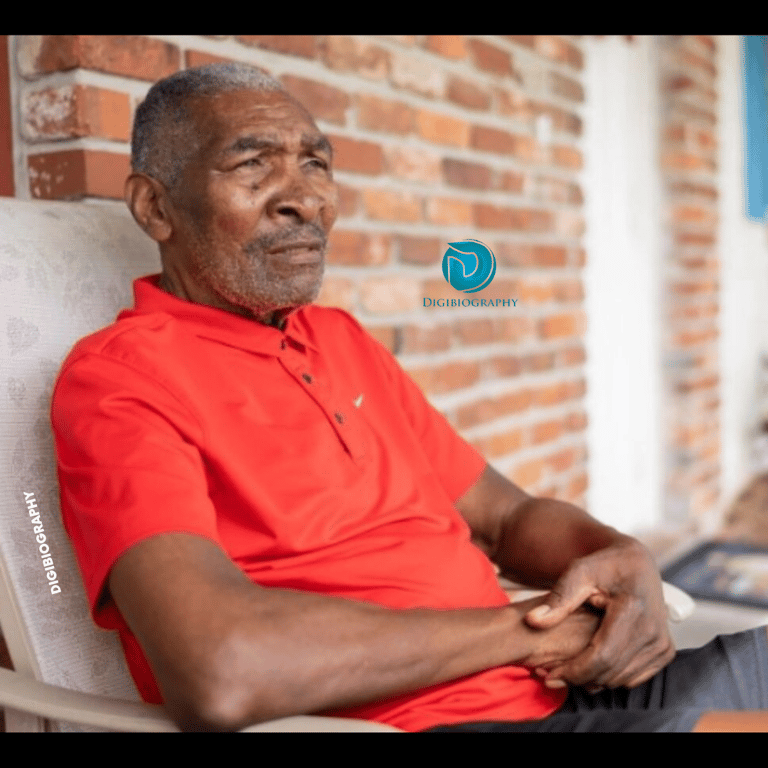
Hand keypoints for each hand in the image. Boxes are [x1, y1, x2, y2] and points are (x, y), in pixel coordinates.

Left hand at [523, 537, 674, 690]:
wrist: (636, 563)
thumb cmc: (604, 565)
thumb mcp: (578, 573)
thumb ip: (558, 599)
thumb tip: (532, 621)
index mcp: (633, 609)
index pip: (602, 656)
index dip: (574, 671)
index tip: (549, 675)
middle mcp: (653, 629)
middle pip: (611, 672)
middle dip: (578, 678)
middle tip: (552, 674)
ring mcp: (662, 642)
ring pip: (621, 679)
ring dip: (593, 679)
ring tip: (567, 668)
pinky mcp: (665, 650)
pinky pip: (634, 677)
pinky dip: (610, 676)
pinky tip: (590, 663)